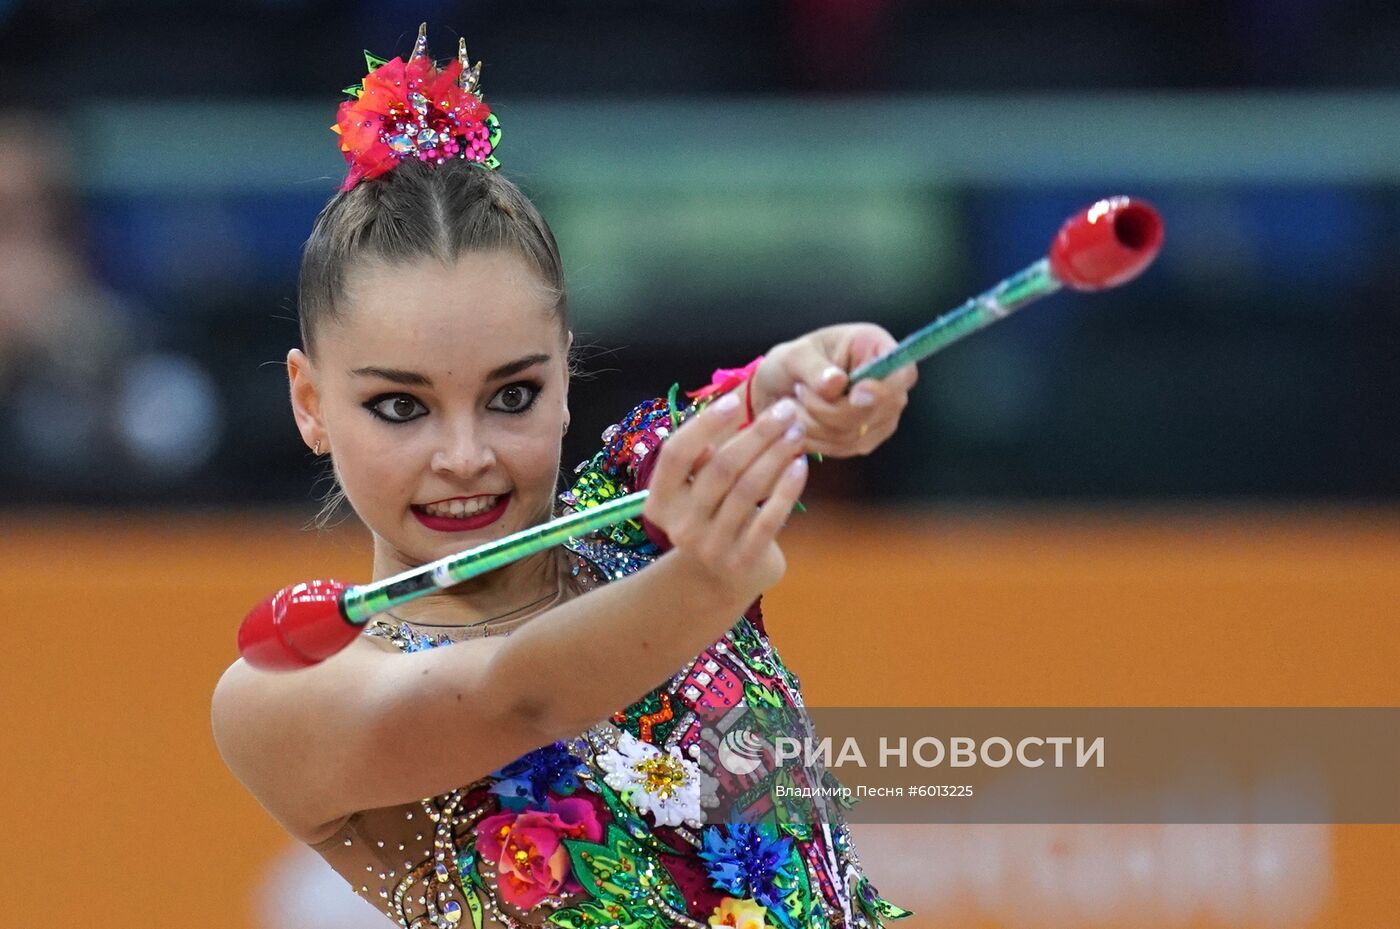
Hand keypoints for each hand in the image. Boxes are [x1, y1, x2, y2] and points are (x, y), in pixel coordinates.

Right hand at [642, 392, 809, 607]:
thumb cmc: (710, 520)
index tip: (735, 400)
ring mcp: (711, 547)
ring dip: (777, 455)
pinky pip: (770, 518)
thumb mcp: (694, 493)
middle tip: (786, 410)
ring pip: (748, 489)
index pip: (676, 455)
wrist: (717, 583)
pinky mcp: (742, 561)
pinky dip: (787, 488)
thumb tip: (728, 409)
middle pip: (720, 467)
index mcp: (660, 503)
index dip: (703, 425)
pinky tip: (801, 465)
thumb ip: (702, 459)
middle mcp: (680, 526)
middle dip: (757, 433)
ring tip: (797, 432)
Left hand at [749, 323, 916, 457]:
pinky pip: (845, 448)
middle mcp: (887, 384)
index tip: (854, 393)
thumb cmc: (791, 363)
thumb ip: (814, 368)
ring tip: (797, 404)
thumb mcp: (793, 356)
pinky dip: (817, 439)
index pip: (903, 372)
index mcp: (876, 348)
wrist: (780, 391)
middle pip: (880, 409)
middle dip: (831, 408)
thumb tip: (837, 383)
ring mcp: (881, 415)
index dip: (885, 388)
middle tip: (801, 392)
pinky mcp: (866, 439)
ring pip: (857, 433)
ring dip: (817, 424)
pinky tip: (801, 422)